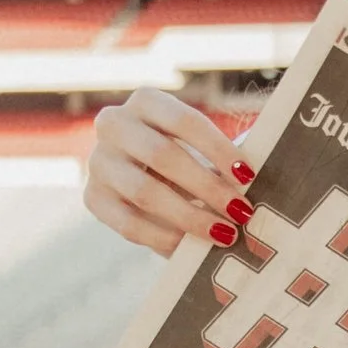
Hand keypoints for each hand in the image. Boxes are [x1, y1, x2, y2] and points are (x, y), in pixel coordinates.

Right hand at [83, 89, 251, 254]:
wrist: (138, 175)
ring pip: (144, 192)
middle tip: (241, 211)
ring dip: (189, 216)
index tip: (248, 176)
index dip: (218, 149)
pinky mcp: (92, 198)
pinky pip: (128, 223)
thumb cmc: (181, 157)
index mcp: (145, 101)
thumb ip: (220, 160)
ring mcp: (98, 161)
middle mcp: (113, 124)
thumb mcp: (196, 146)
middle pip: (162, 155)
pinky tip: (189, 247)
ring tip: (223, 234)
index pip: (184, 121)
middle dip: (206, 186)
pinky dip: (163, 238)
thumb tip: (254, 184)